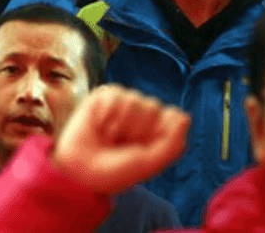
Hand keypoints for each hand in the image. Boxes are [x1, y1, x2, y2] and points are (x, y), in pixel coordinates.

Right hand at [52, 85, 189, 194]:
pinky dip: (106, 113)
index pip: (174, 115)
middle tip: (122, 145)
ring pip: (135, 99)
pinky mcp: (104, 96)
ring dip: (120, 123)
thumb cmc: (115, 171)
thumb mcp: (149, 163)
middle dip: (137, 129)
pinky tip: (98, 126)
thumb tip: (185, 116)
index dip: (160, 131)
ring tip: (109, 136)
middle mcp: (143, 115)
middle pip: (153, 107)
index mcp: (159, 131)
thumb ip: (172, 144)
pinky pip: (115, 93)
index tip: (145, 149)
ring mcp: (124, 104)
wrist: (79, 170)